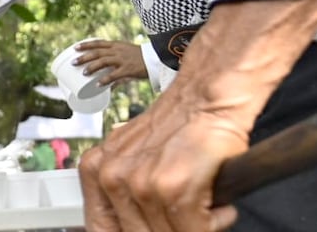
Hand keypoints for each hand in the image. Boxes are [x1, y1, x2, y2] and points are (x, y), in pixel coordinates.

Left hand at [74, 40, 148, 84]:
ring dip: (92, 67)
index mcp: (116, 45)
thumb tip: (105, 85)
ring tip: (83, 73)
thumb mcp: (125, 56)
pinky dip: (105, 80)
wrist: (156, 59)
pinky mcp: (128, 69)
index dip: (86, 45)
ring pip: (103, 61)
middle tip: (73, 62)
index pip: (98, 43)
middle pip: (97, 52)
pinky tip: (98, 84)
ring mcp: (122, 59)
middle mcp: (117, 51)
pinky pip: (114, 75)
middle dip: (84, 57)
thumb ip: (114, 67)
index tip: (75, 47)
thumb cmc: (139, 58)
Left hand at [80, 90, 244, 230]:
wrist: (206, 98)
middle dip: (169, 231)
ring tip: (205, 207)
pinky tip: (218, 206)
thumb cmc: (177, 127)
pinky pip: (195, 231)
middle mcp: (113, 178)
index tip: (150, 227)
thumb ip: (123, 193)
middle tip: (188, 218)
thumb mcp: (133, 157)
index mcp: (98, 173)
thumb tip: (128, 226)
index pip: (101, 228)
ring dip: (195, 226)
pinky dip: (215, 223)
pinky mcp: (173, 188)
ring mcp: (141, 184)